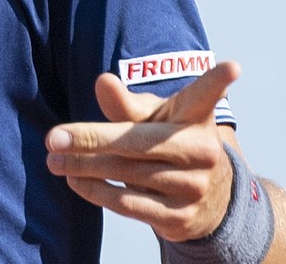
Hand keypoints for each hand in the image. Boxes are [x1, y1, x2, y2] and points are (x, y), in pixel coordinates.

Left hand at [45, 60, 240, 241]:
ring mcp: (194, 186)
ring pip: (127, 174)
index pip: (206, 95)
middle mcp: (201, 150)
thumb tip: (102, 82)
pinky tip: (76, 181)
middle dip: (90, 140)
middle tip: (54, 138)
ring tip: (55, 160)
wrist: (206, 198)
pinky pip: (129, 204)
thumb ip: (127, 104)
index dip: (218, 80)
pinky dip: (97, 192)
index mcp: (197, 116)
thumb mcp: (154, 118)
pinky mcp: (181, 217)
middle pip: (137, 142)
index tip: (232, 68)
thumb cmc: (169, 141)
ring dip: (84, 168)